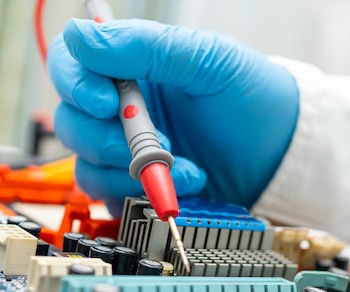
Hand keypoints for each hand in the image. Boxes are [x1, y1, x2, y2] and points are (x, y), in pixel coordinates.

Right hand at [49, 18, 298, 214]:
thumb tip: (79, 35)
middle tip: (157, 144)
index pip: (71, 66)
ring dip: (132, 172)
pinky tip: (181, 186)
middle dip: (107, 139)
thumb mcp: (205, 60)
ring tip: (185, 170)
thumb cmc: (248, 98)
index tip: (106, 103)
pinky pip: (108, 198)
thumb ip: (144, 46)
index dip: (75, 85)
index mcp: (129, 67)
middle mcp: (119, 108)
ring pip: (85, 165)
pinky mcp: (133, 187)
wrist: (278, 154)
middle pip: (72, 122)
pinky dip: (140, 196)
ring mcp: (124, 150)